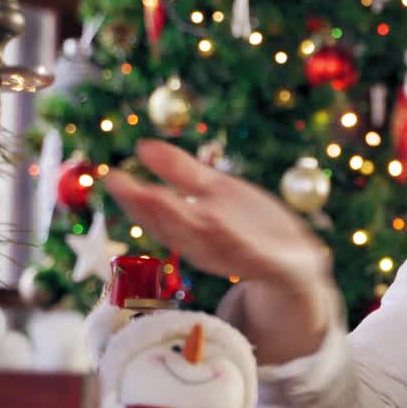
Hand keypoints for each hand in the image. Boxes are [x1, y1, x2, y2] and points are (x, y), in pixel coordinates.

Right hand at [103, 140, 335, 359]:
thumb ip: (179, 172)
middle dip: (148, 207)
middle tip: (123, 186)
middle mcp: (206, 243)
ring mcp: (235, 254)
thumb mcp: (213, 190)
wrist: (294, 259)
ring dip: (179, 221)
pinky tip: (217, 221)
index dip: (133, 198)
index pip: (156, 213)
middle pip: (173, 226)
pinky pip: (248, 253)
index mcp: (190, 226)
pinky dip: (232, 241)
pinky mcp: (267, 261)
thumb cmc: (246, 223)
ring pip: (202, 240)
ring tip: (156, 197)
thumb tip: (142, 146)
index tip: (112, 178)